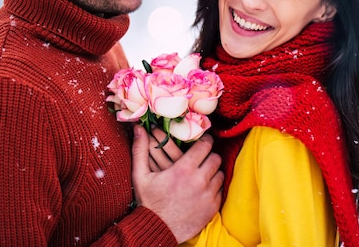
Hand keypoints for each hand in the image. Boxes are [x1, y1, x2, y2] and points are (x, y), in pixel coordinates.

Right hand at [132, 124, 223, 242]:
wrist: (157, 230)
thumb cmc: (148, 202)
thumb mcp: (141, 175)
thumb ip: (140, 150)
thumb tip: (138, 128)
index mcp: (183, 169)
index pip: (205, 145)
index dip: (205, 141)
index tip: (202, 141)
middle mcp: (199, 180)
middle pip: (215, 158)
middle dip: (209, 156)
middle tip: (202, 158)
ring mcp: (208, 195)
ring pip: (220, 174)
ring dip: (213, 172)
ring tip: (203, 173)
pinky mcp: (212, 208)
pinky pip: (220, 191)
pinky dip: (214, 188)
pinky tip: (203, 189)